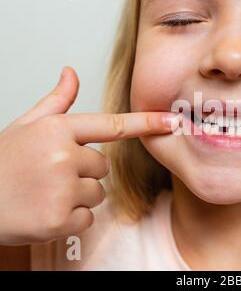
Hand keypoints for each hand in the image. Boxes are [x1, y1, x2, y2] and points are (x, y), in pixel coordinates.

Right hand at [0, 67, 178, 244]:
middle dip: (83, 173)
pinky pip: (87, 219)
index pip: (111, 125)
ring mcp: (61, 188)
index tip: (172, 121)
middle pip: (103, 167)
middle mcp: (62, 156)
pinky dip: (71, 220)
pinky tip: (46, 212)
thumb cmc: (1, 163)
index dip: (146, 123)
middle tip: (51, 176)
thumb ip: (56, 102)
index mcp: (57, 130)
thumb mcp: (26, 126)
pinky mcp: (58, 220)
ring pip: (98, 193)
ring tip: (46, 193)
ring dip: (77, 197)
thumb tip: (71, 73)